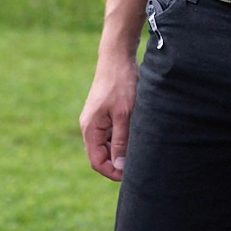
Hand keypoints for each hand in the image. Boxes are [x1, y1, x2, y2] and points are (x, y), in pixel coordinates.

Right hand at [79, 47, 138, 181]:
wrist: (117, 56)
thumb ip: (121, 140)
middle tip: (138, 163)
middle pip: (101, 155)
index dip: (113, 172)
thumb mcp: (124, 114)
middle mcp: (90, 126)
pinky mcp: (104, 113)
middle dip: (117, 162)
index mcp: (90, 129)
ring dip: (121, 150)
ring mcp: (97, 120)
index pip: (97, 162)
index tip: (130, 174)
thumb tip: (119, 166)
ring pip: (108, 144)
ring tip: (139, 148)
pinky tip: (136, 134)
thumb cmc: (120, 83)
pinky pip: (111, 133)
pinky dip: (122, 138)